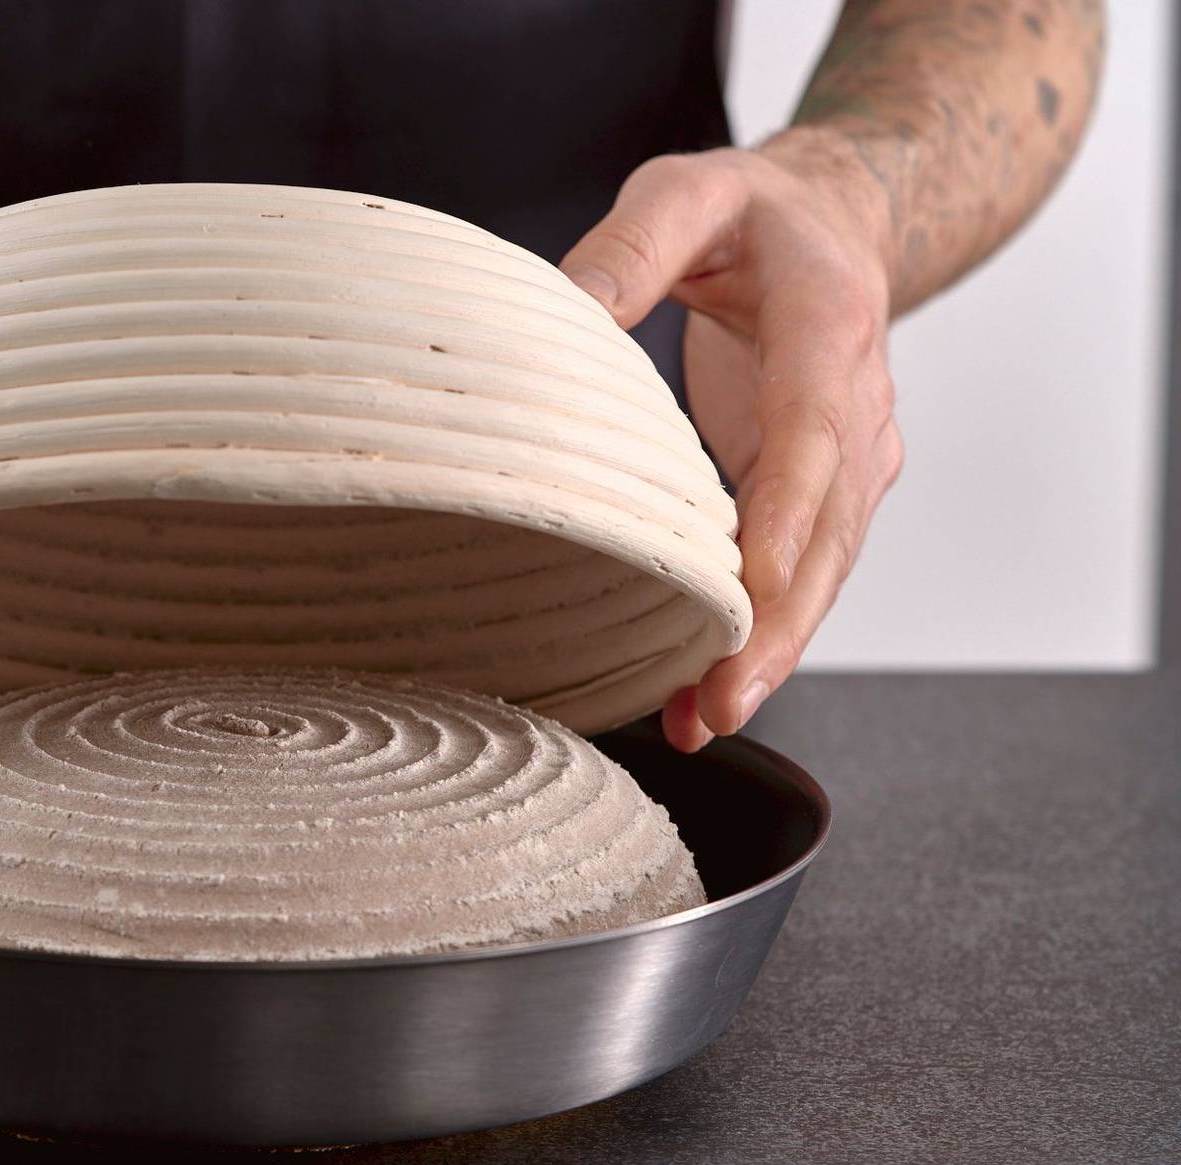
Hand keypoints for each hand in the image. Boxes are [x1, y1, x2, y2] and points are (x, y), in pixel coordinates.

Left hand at [560, 128, 904, 751]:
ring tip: (702, 720)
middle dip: (777, 624)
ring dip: (770, 651)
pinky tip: (702, 697)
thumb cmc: (751, 213)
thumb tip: (558, 310)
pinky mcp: (827, 493)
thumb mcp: (686, 192)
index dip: (785, 512)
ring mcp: (854, 458)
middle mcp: (858, 405)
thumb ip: (630, 246)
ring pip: (824, 571)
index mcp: (827, 328)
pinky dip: (761, 636)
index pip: (815, 431)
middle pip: (828, 532)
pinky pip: (801, 573)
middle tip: (719, 701)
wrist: (835, 221)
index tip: (751, 584)